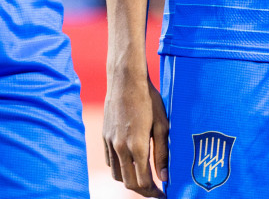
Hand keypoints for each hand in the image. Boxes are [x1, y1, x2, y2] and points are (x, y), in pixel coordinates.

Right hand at [103, 66, 168, 196]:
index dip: (154, 192)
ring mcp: (110, 143)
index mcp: (137, 147)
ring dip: (130, 180)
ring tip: (144, 178)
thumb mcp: (162, 126)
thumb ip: (162, 153)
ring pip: (117, 175)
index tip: (163, 193)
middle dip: (143, 191)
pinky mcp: (104, 136)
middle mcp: (120, 148)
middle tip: (156, 190)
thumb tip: (165, 177)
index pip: (143, 182)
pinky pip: (110, 161)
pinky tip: (130, 163)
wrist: (125, 80)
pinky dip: (120, 168)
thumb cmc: (149, 100)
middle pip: (129, 183)